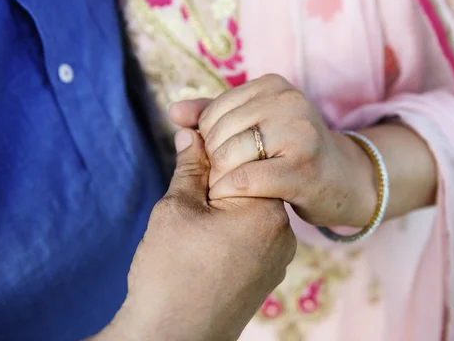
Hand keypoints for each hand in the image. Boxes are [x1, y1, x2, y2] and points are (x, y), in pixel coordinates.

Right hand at [92, 129, 295, 340]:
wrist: (170, 339)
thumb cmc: (170, 273)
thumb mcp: (176, 208)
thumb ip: (191, 167)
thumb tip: (192, 133)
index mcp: (267, 210)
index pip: (246, 159)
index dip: (213, 153)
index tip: (192, 158)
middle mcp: (284, 234)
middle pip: (251, 186)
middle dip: (219, 182)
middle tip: (190, 200)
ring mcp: (279, 259)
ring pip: (250, 213)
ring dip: (224, 208)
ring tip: (194, 228)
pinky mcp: (268, 276)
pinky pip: (253, 239)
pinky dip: (231, 233)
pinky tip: (205, 247)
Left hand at [169, 74, 378, 227]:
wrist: (345, 180)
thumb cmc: (295, 152)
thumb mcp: (259, 125)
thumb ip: (216, 115)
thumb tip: (174, 112)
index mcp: (273, 85)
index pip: (214, 111)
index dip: (209, 140)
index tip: (223, 159)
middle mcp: (288, 101)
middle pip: (219, 132)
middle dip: (213, 161)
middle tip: (225, 179)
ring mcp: (298, 133)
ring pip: (228, 155)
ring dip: (220, 180)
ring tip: (231, 189)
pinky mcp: (301, 168)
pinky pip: (244, 180)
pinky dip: (231, 193)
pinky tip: (237, 200)